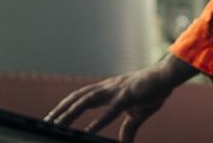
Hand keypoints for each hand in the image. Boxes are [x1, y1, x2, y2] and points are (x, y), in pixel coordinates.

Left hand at [45, 54, 197, 141]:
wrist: (167, 77)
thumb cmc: (152, 91)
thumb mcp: (137, 113)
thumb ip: (128, 128)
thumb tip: (124, 142)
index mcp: (107, 91)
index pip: (80, 97)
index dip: (65, 106)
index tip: (52, 117)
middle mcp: (107, 88)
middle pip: (77, 97)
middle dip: (61, 110)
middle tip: (45, 122)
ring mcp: (116, 91)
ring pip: (86, 101)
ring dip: (70, 113)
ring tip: (57, 124)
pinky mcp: (127, 96)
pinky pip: (110, 111)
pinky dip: (97, 121)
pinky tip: (87, 131)